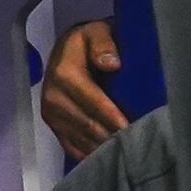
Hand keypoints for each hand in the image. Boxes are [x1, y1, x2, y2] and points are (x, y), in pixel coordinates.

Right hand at [38, 19, 127, 156]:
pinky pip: (73, 148)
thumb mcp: (97, 32)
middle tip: (139, 147)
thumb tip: (112, 63)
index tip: (133, 129)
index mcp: (64, 74)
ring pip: (82, 140)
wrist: (67, 51)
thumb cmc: (88, 42)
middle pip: (88, 125)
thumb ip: (104, 44)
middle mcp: (53, 98)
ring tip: (130, 154)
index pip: (93, 102)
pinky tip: (113, 158)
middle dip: (113, 137)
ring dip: (105, 149)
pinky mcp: (54, 127)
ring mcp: (51, 115)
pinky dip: (92, 155)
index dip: (113, 117)